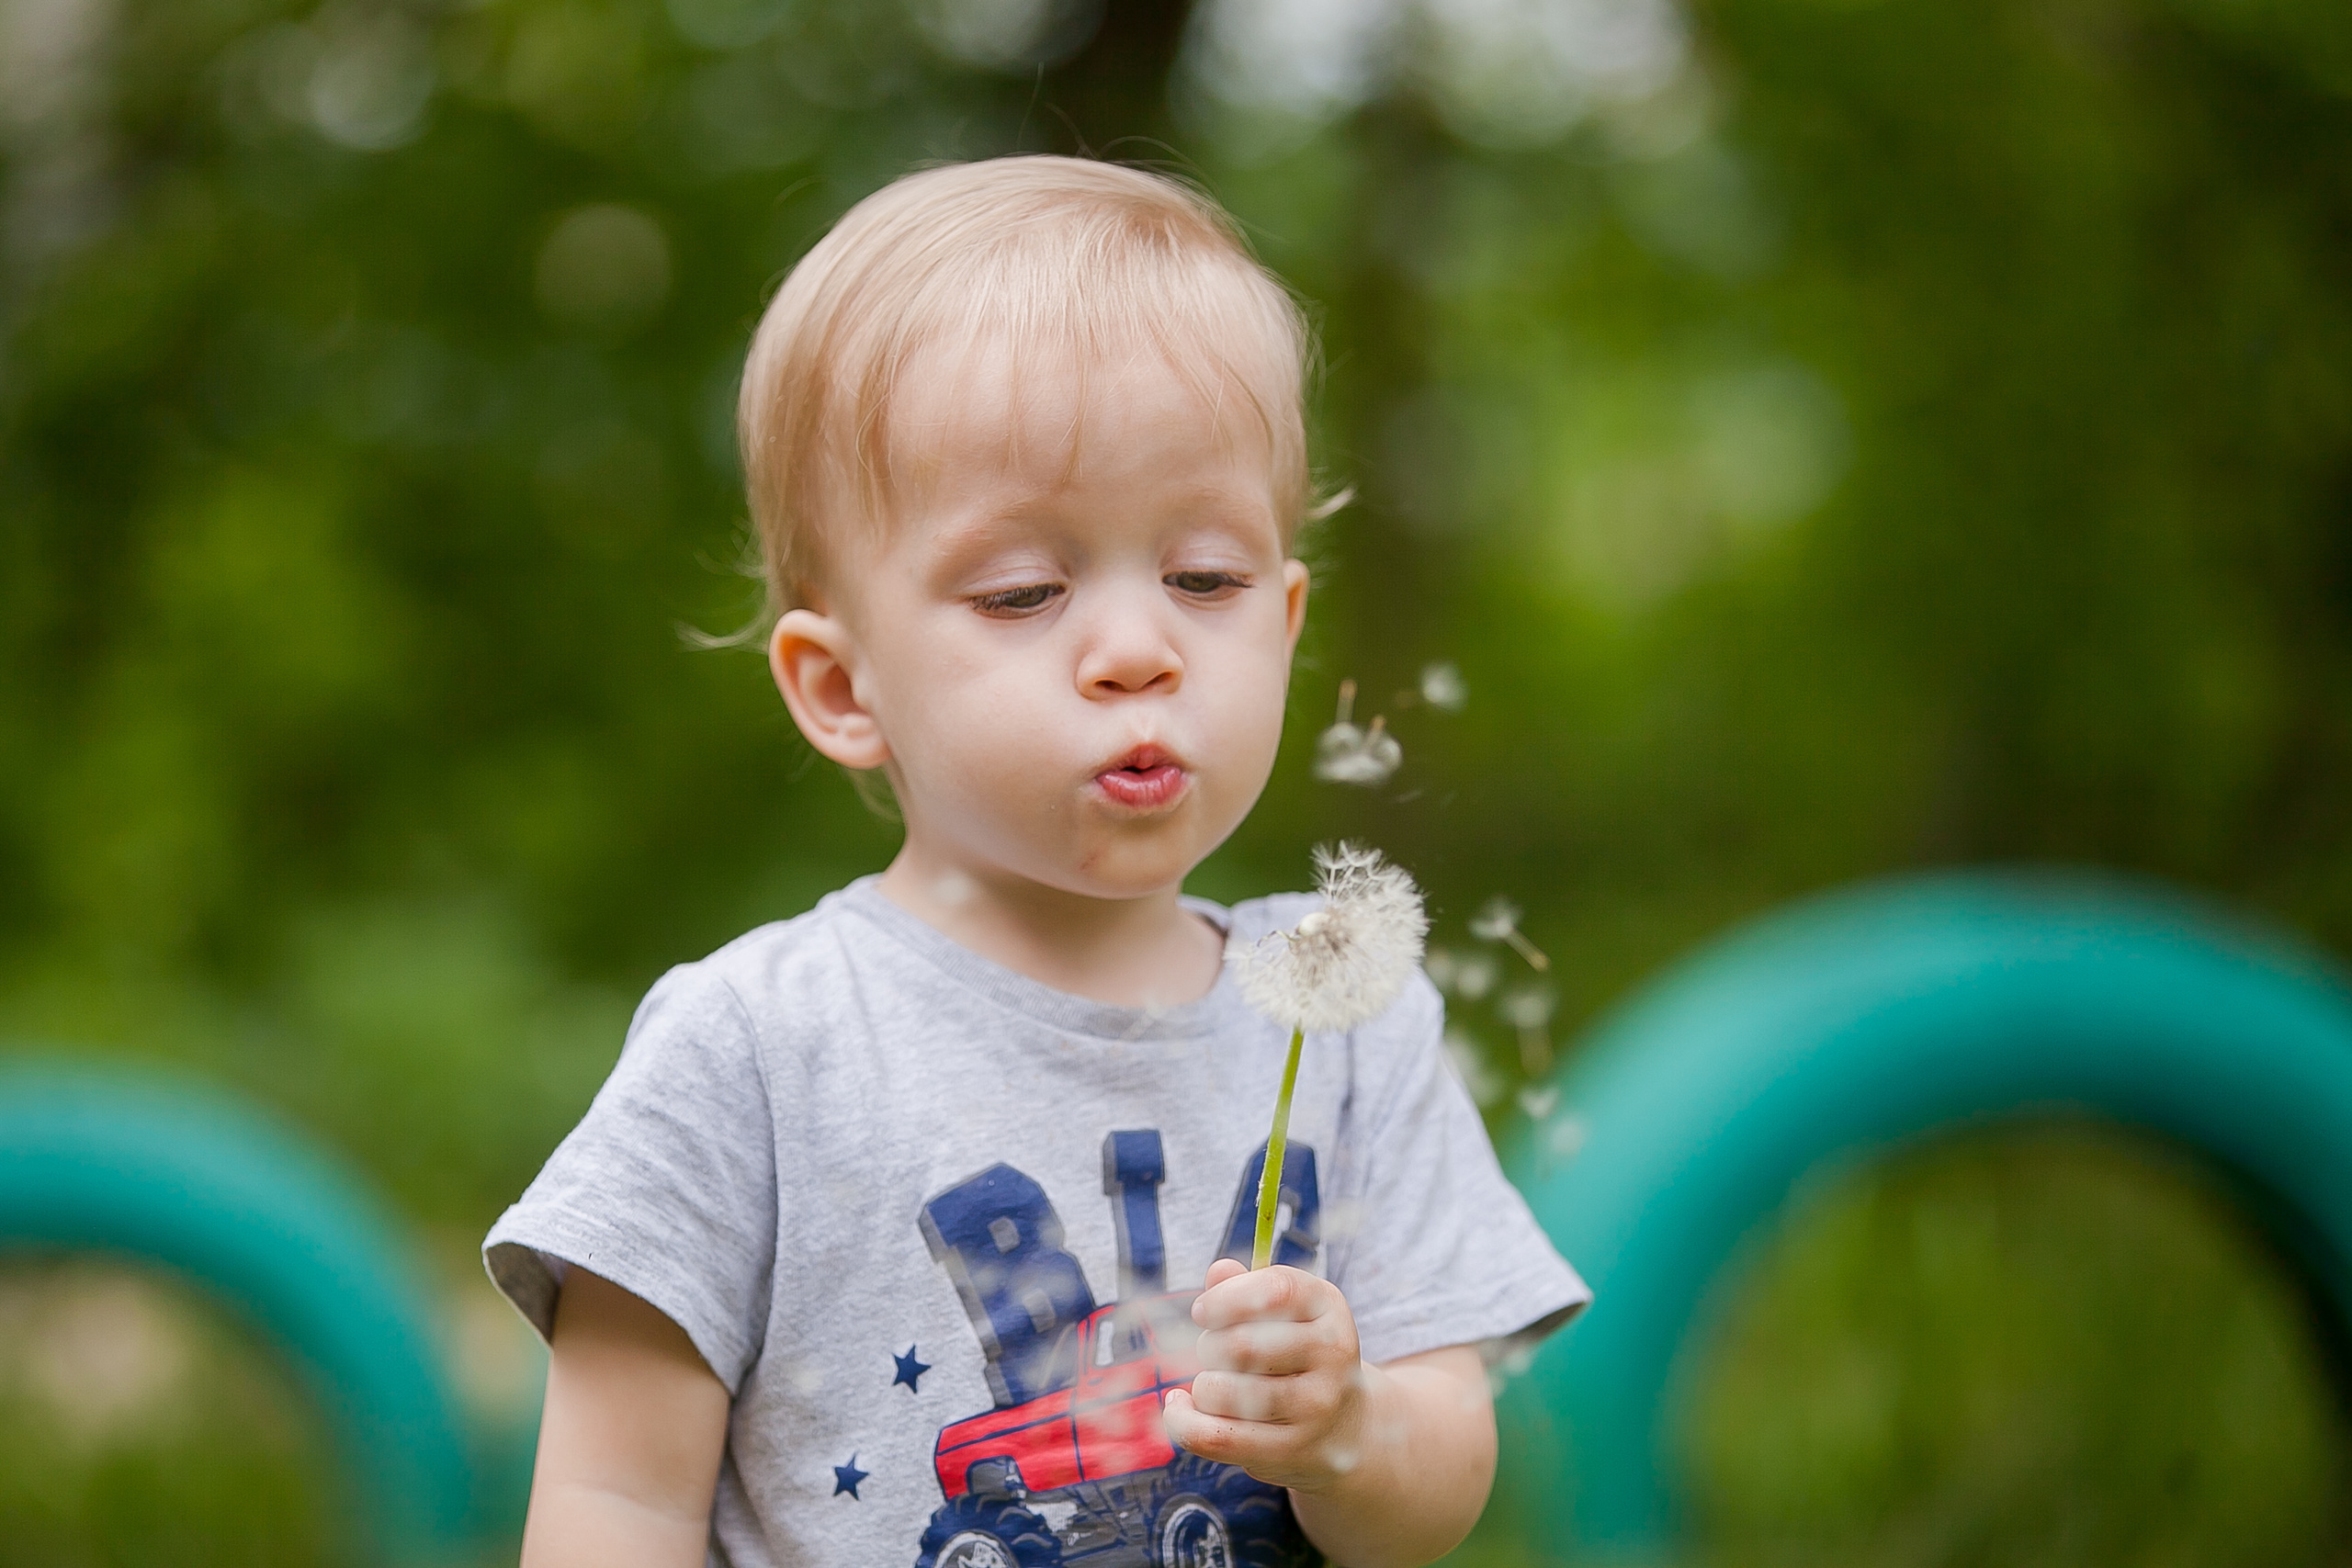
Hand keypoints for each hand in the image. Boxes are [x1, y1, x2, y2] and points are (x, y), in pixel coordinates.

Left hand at [1159, 1258, 1371, 1493]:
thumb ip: (1247, 1287)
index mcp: (1329, 1306)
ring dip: (1202, 1386)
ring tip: (1214, 1385)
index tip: (1202, 1312)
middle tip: (1214, 1354)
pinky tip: (1180, 1407)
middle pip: (1240, 1345)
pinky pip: (1216, 1437)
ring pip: (1223, 1391)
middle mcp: (1332, 1354)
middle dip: (1209, 1347)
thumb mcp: (1284, 1313)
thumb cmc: (1295, 1357)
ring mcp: (1316, 1406)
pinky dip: (1183, 1420)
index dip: (1225, 1298)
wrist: (1342, 1428)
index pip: (1275, 1291)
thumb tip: (1218, 1271)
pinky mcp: (1292, 1449)